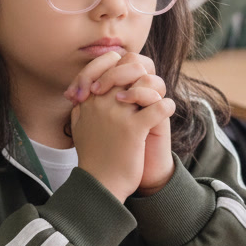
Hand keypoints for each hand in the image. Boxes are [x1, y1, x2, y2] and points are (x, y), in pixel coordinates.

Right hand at [66, 53, 176, 199]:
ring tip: (158, 100)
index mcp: (89, 99)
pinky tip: (167, 111)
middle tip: (149, 87)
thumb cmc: (93, 156)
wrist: (100, 184)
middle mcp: (101, 102)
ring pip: (146, 82)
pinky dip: (167, 106)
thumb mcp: (79, 126)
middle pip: (130, 66)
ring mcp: (117, 114)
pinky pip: (159, 106)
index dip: (124, 64)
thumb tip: (85, 93)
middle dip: (143, 73)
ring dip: (156, 89)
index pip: (108, 61)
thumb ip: (81, 107)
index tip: (132, 78)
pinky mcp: (133, 129)